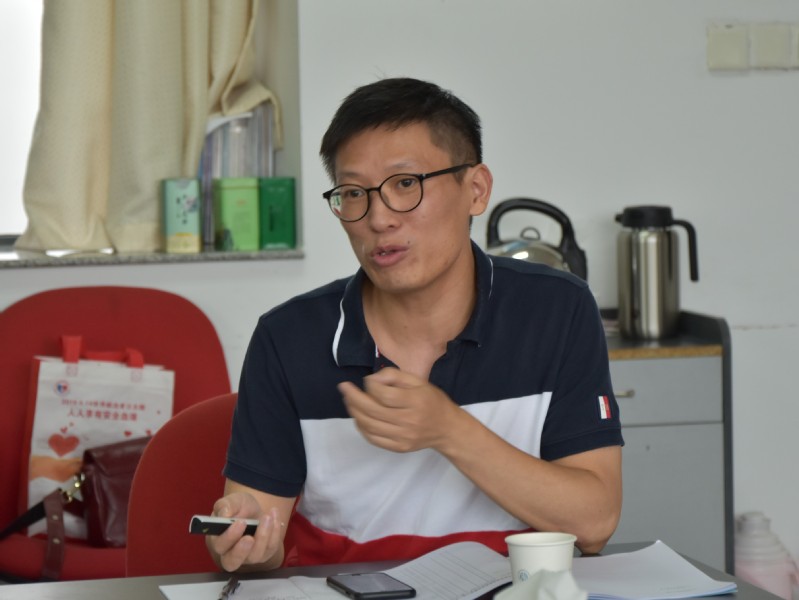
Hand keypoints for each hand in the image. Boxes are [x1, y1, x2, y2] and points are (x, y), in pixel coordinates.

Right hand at [206, 492, 282, 571]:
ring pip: (255, 555)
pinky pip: (271, 547)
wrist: (255, 509)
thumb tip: (224, 514)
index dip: (229, 537)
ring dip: (263, 536)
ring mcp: (249, 556)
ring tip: (267, 517)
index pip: (220, 546)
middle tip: (249, 537)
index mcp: (219, 540)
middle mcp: (231, 553)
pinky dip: (275, 531)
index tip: (240, 523)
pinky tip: (274, 515)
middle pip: (232, 562)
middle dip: (241, 551)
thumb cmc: (239, 507)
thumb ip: (225, 506)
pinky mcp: (265, 553)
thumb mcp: (232, 501)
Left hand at [338, 367, 461, 452]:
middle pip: (372, 411)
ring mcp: (403, 437)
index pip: (384, 395)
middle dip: (353, 398)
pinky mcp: (398, 447)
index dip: (370, 385)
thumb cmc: (432, 401)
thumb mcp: (418, 381)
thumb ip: (394, 375)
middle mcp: (408, 421)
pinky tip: (359, 417)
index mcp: (415, 401)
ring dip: (354, 412)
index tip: (368, 380)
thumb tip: (372, 379)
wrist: (447, 428)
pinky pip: (373, 439)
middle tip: (344, 388)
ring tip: (348, 401)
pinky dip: (361, 427)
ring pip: (369, 426)